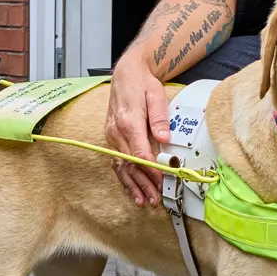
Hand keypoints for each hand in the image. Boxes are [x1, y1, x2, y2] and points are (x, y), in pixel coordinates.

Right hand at [105, 61, 170, 205]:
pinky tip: (132, 190)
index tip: (163, 182)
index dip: (152, 171)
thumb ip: (159, 117)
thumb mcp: (156, 95)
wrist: (126, 74)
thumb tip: (164, 137)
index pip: (140, 154)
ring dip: (133, 185)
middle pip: (131, 164)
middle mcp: (116, 132)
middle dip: (144, 184)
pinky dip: (125, 177)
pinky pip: (117, 161)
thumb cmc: (143, 84)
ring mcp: (112, 136)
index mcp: (129, 122)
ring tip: (145, 201)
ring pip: (122, 166)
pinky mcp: (112, 138)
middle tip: (156, 200)